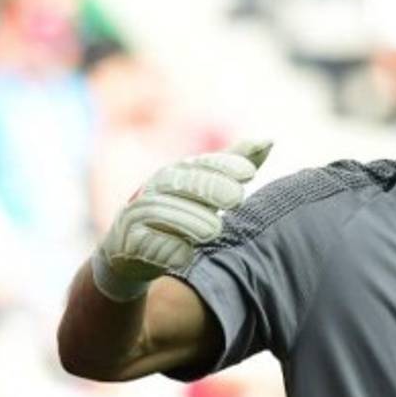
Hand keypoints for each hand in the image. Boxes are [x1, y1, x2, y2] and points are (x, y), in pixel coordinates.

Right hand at [91, 140, 271, 301]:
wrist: (131, 253)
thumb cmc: (180, 214)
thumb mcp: (207, 189)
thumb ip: (235, 164)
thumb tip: (270, 140)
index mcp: (174, 175)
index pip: (197, 164)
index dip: (222, 165)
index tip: (250, 173)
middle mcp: (153, 190)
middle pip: (178, 183)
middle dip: (208, 188)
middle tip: (237, 199)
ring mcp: (136, 216)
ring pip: (159, 212)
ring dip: (188, 221)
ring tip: (215, 230)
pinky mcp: (125, 245)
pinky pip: (142, 245)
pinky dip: (164, 249)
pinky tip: (185, 256)